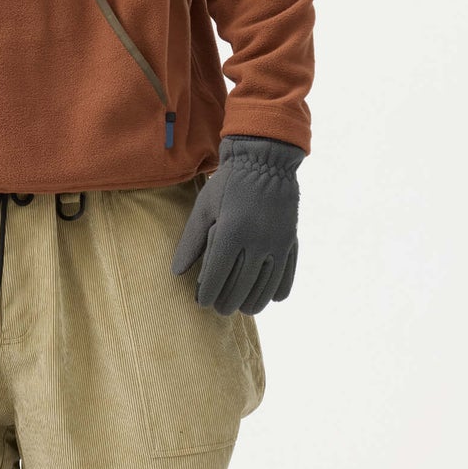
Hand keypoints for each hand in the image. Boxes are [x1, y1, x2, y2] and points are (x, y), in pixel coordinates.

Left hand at [170, 134, 304, 313]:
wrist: (265, 160)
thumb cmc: (228, 184)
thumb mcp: (203, 208)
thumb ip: (191, 241)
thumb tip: (177, 272)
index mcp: (231, 233)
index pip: (217, 276)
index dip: (209, 294)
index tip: (203, 302)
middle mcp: (256, 241)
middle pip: (242, 286)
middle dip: (229, 302)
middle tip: (220, 308)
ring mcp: (277, 243)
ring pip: (266, 285)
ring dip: (254, 301)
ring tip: (244, 308)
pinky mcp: (291, 240)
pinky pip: (287, 273)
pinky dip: (279, 289)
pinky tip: (271, 297)